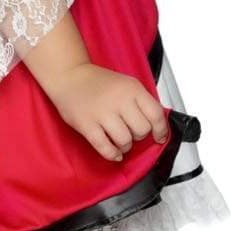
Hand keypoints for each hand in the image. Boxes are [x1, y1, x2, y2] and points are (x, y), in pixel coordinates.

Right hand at [48, 63, 170, 162]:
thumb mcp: (126, 83)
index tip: (159, 137)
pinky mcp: (87, 125)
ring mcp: (102, 113)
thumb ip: (141, 101)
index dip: (161, 130)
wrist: (69, 76)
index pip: (156, 114)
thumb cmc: (97, 82)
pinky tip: (114, 153)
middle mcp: (119, 100)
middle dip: (139, 136)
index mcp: (132, 89)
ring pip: (125, 141)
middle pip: (142, 130)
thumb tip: (156, 124)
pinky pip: (105, 147)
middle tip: (132, 133)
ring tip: (120, 141)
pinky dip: (113, 154)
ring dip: (125, 146)